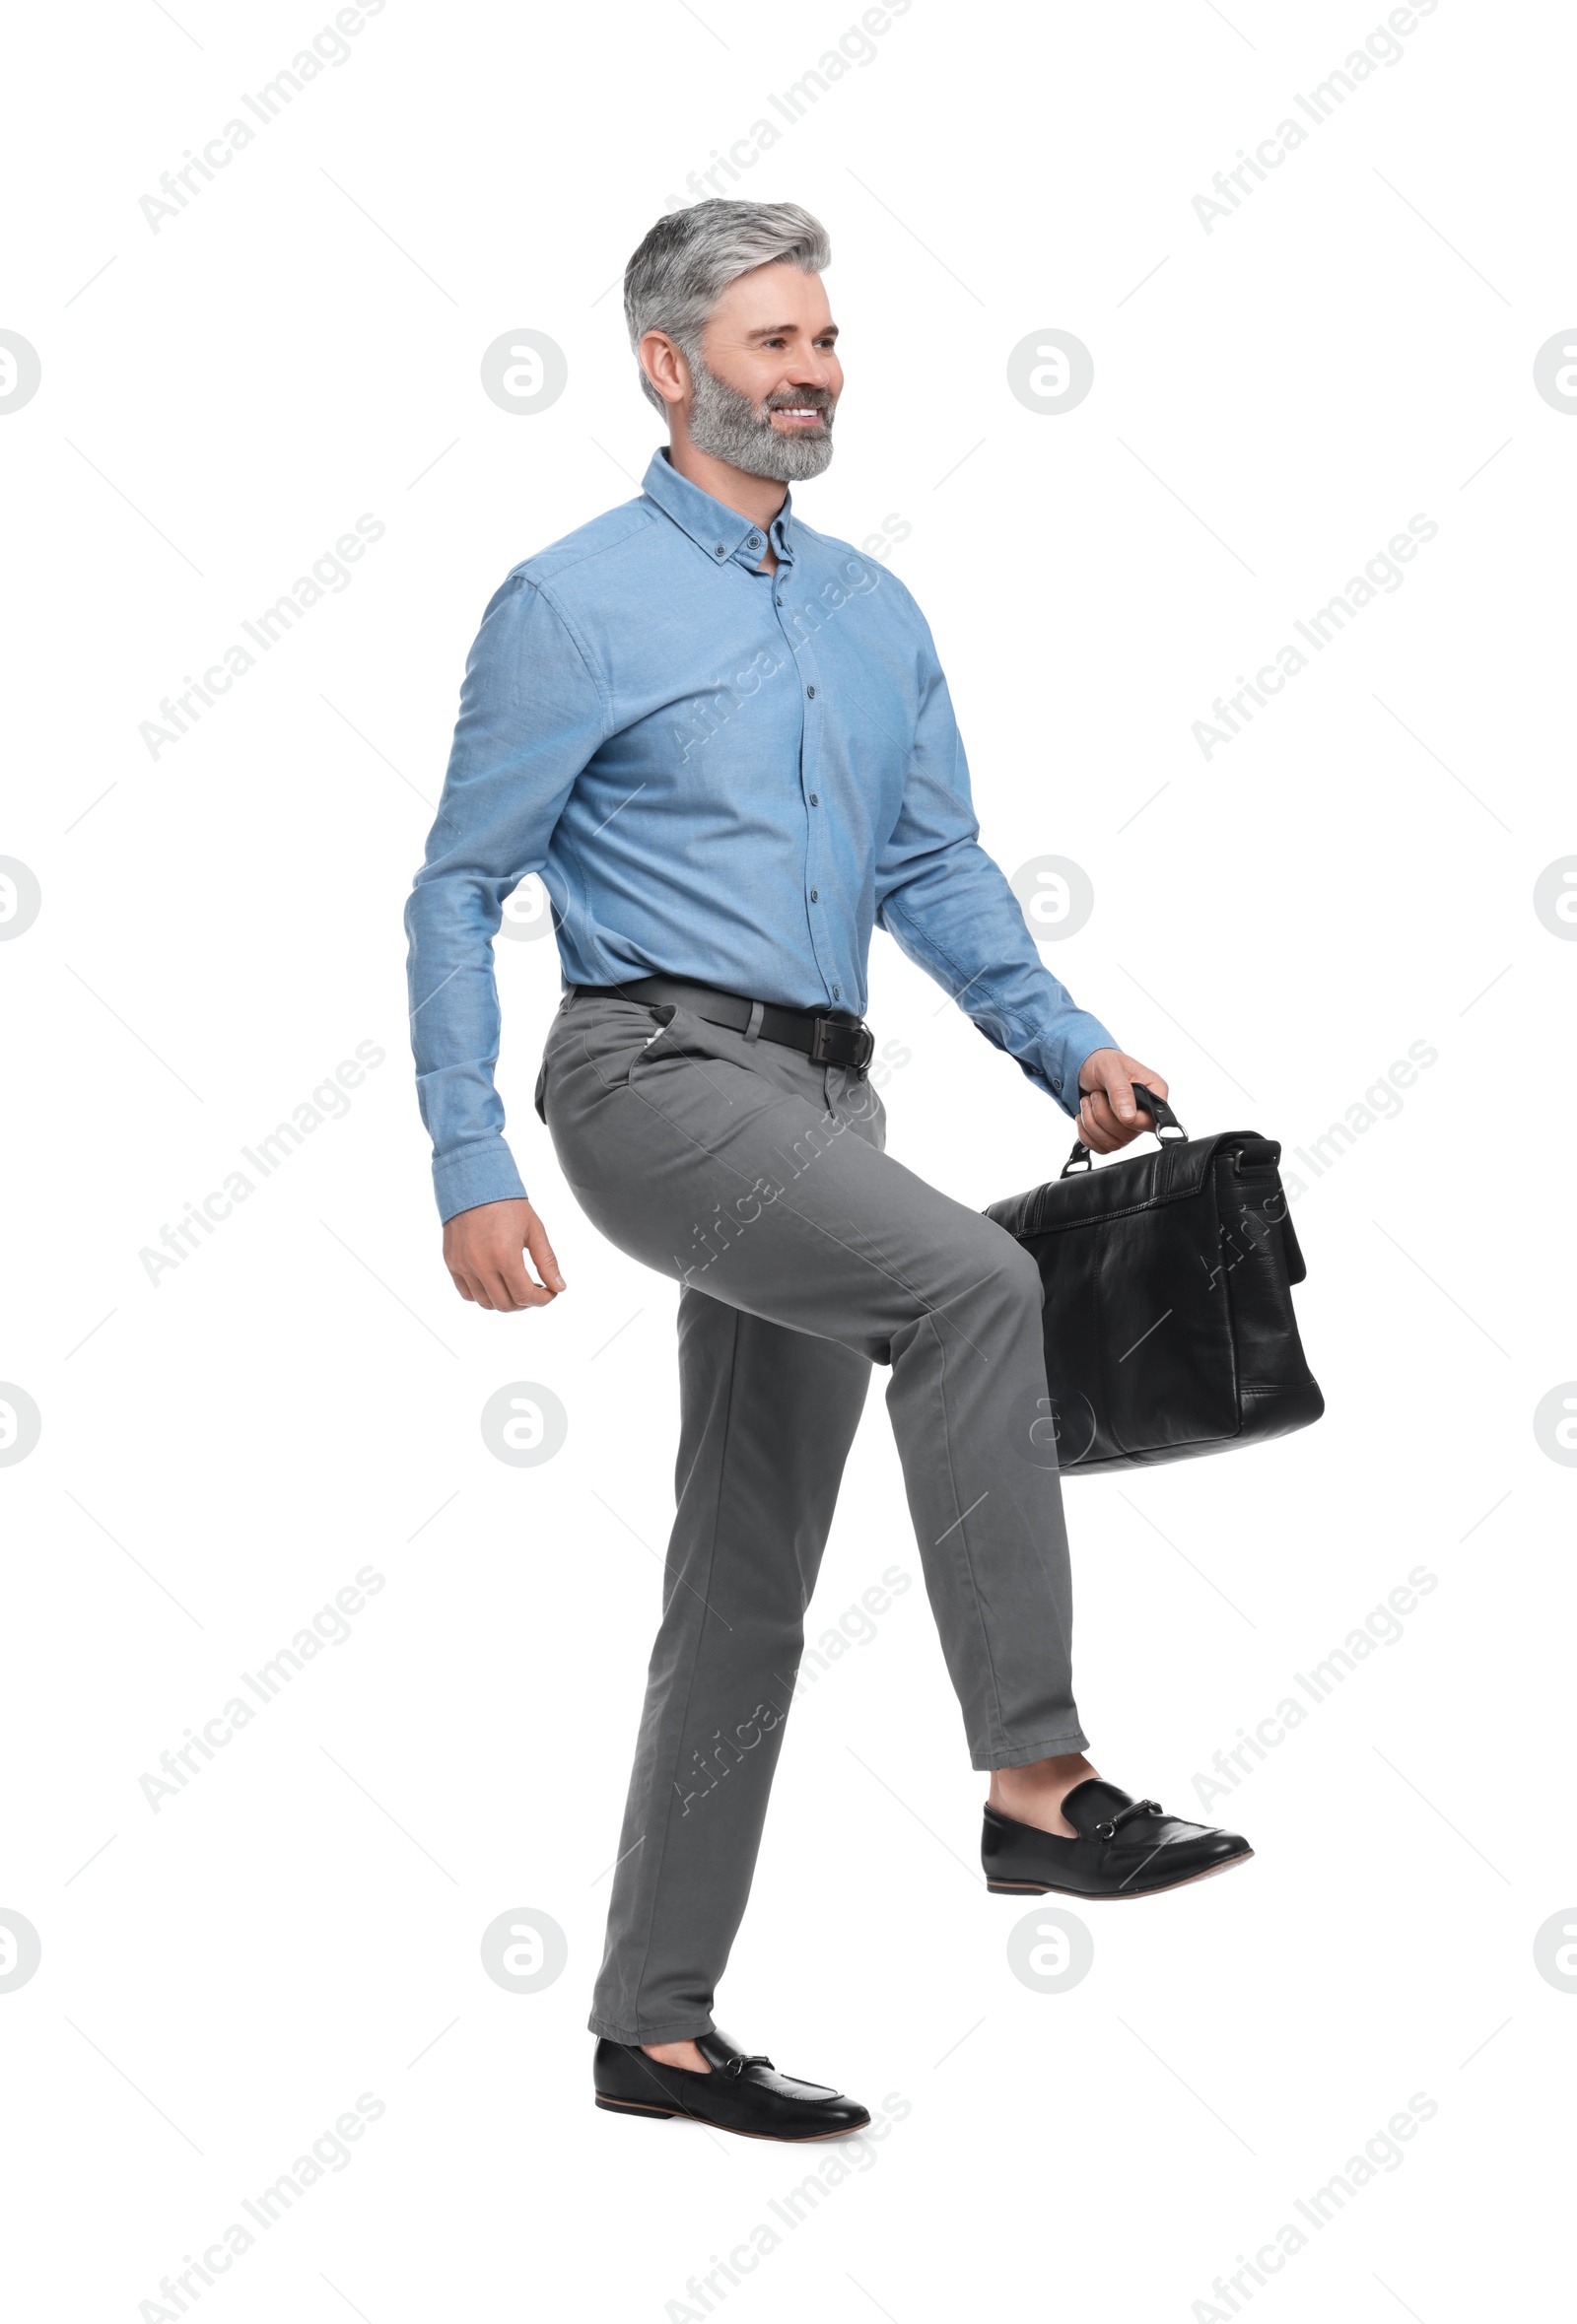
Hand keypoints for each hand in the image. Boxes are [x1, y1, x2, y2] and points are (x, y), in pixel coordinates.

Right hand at [442, 1197, 564, 1311]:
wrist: (473, 1182)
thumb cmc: (507, 1203)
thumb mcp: (534, 1230)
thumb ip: (547, 1261)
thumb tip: (559, 1288)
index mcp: (505, 1256)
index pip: (525, 1296)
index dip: (542, 1300)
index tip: (550, 1293)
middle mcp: (481, 1264)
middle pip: (506, 1305)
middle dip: (525, 1303)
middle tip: (534, 1289)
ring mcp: (463, 1265)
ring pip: (486, 1303)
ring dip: (505, 1301)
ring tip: (515, 1287)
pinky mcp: (452, 1262)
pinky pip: (467, 1293)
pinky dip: (483, 1295)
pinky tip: (496, 1283)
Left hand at [1075, 1049, 1169, 1153]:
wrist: (1083, 1068)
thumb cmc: (1101, 1062)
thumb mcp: (1110, 1068)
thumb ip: (1121, 1091)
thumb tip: (1129, 1117)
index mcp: (1155, 1092)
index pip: (1151, 1121)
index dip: (1129, 1120)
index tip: (1112, 1104)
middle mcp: (1146, 1112)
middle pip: (1128, 1135)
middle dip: (1103, 1116)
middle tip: (1095, 1095)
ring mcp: (1130, 1127)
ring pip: (1113, 1144)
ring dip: (1092, 1123)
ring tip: (1088, 1101)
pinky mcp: (1113, 1135)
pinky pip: (1101, 1148)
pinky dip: (1086, 1133)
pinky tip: (1084, 1115)